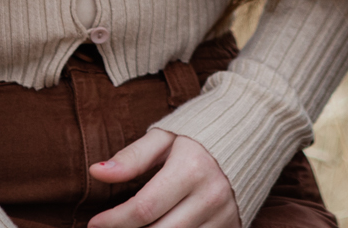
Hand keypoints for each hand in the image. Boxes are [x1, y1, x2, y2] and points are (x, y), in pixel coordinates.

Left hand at [86, 129, 239, 227]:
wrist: (254, 129)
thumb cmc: (202, 130)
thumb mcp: (165, 136)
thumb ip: (132, 157)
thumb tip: (96, 173)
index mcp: (192, 168)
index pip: (144, 208)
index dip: (114, 221)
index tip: (94, 223)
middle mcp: (211, 196)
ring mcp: (224, 214)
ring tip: (134, 227)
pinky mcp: (232, 225)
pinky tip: (160, 226)